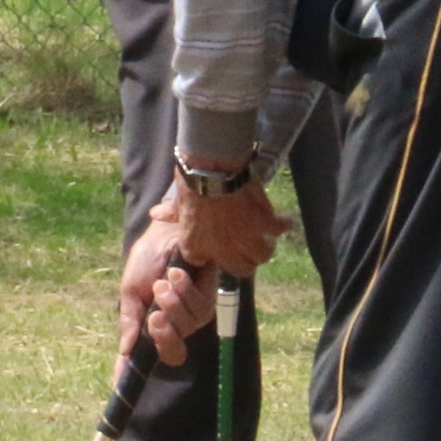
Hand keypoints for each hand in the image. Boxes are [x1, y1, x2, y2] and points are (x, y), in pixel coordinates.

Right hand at [119, 217, 212, 366]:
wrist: (165, 230)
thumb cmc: (148, 258)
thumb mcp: (131, 289)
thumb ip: (130, 320)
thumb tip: (125, 350)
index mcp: (154, 324)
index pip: (143, 354)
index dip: (132, 372)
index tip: (118, 383)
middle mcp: (176, 323)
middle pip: (173, 349)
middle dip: (163, 333)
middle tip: (153, 315)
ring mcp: (194, 311)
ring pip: (189, 326)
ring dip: (174, 305)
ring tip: (164, 281)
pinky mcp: (210, 295)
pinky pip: (201, 307)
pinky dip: (186, 291)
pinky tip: (177, 274)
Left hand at [166, 169, 285, 276]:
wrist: (212, 170)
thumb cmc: (190, 185)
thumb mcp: (178, 202)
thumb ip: (170, 213)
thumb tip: (155, 214)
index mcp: (197, 247)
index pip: (207, 263)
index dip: (216, 256)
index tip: (221, 249)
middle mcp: (223, 250)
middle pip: (242, 269)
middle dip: (246, 262)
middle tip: (250, 251)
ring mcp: (245, 239)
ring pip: (262, 256)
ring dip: (265, 248)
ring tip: (267, 239)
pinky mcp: (263, 224)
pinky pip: (278, 231)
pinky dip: (283, 225)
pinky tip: (285, 221)